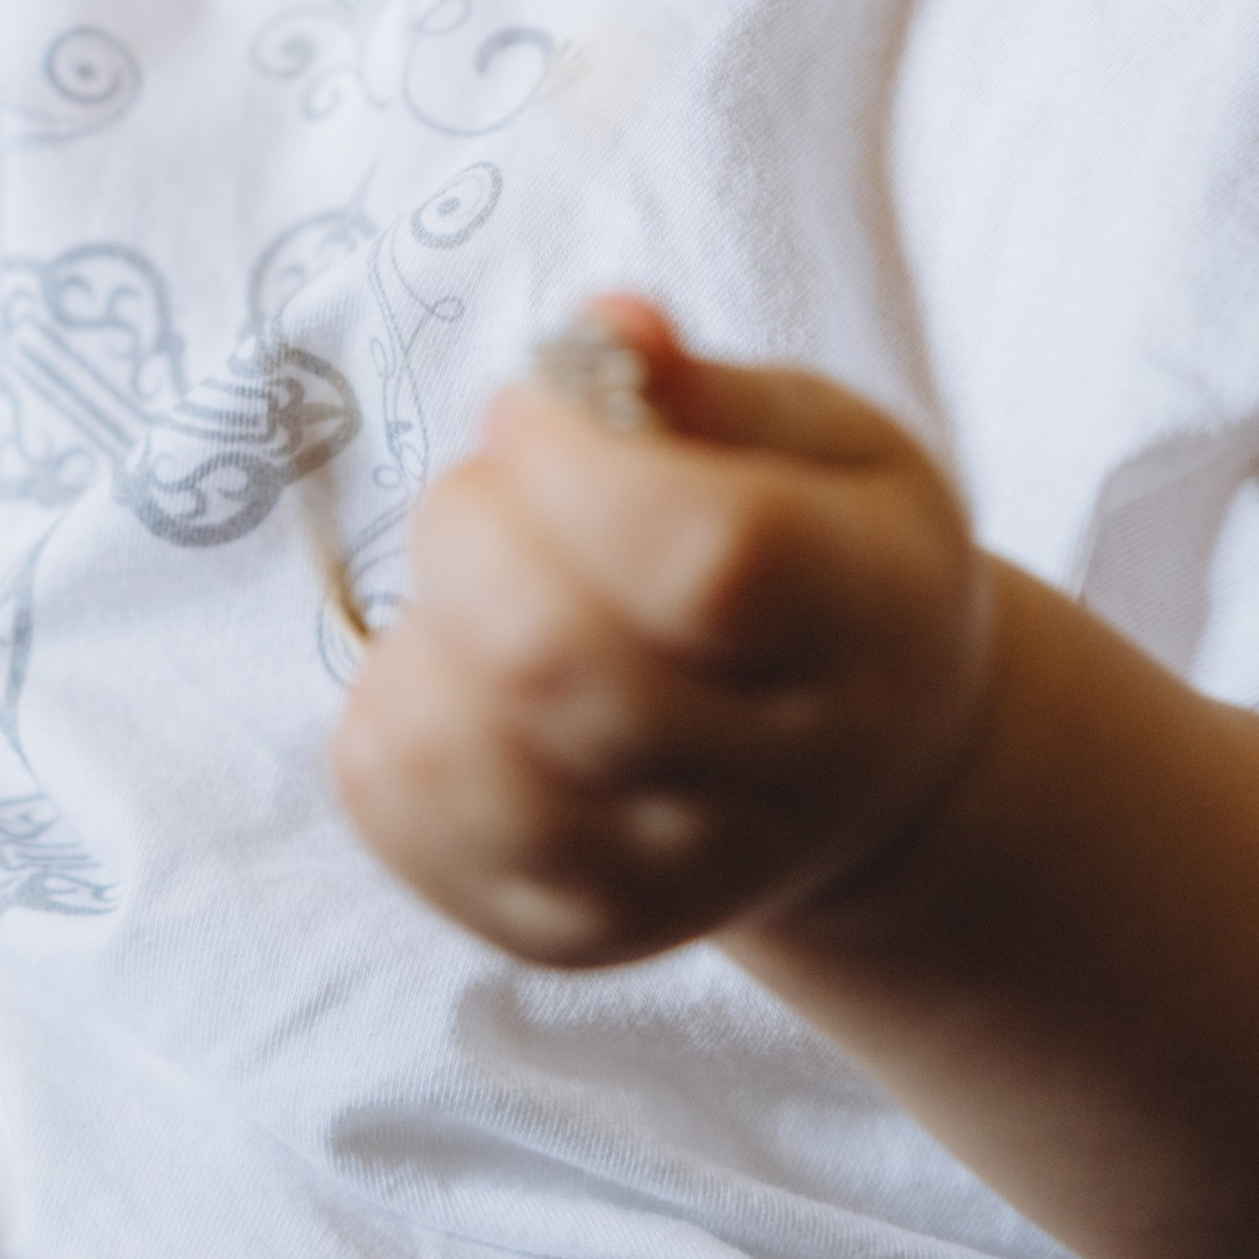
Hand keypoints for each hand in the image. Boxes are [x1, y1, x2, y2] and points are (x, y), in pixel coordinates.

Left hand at [332, 297, 993, 967]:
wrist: (871, 780)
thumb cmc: (834, 567)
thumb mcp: (826, 444)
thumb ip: (707, 388)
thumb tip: (606, 326)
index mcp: (867, 624)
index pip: (701, 559)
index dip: (574, 458)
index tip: (537, 406)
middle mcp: (780, 782)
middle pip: (548, 655)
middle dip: (473, 517)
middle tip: (500, 477)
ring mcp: (665, 879)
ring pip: (455, 744)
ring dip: (424, 616)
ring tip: (483, 579)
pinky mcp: (564, 931)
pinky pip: (395, 805)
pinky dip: (387, 704)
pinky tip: (458, 666)